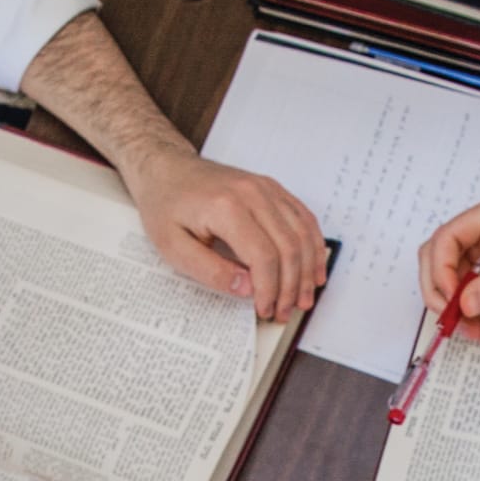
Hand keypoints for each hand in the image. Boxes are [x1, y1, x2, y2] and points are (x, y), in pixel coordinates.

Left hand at [123, 149, 327, 321]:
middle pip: (289, 247)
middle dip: (291, 287)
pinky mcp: (272, 189)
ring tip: (303, 299)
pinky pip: (304, 218)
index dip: (269, 289)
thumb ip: (210, 270)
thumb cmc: (165, 206)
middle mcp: (252, 193)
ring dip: (307, 271)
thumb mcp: (173, 247)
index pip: (263, 256)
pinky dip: (313, 246)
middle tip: (284, 312)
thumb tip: (247, 289)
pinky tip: (313, 269)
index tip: (264, 310)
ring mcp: (266, 188)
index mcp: (226, 207)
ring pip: (302, 233)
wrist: (166, 168)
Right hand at [419, 194, 479, 342]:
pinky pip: (470, 288)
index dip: (441, 270)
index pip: (447, 237)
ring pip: (453, 276)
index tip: (452, 300)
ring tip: (472, 330)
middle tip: (452, 319)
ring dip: (456, 305)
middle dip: (442, 290)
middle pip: (441, 256)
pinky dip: (471, 309)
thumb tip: (462, 304)